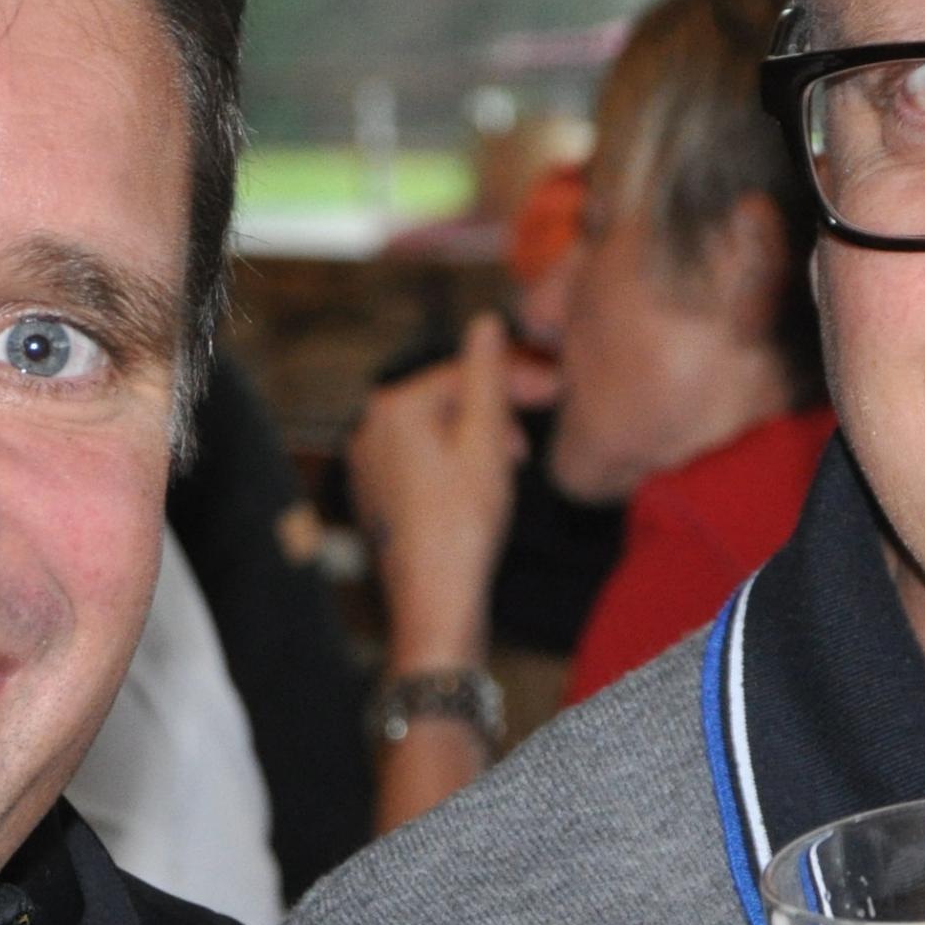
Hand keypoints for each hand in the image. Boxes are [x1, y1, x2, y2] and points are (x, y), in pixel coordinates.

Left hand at [349, 313, 525, 673]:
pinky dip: (455, 464)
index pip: (463, 372)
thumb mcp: (487, 441)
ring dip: (477, 439)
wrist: (434, 600)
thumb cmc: (462, 525)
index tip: (554, 392)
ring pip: (436, 431)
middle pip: (447, 400)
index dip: (514, 380)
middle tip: (530, 442)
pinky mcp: (378, 494)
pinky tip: (480, 490)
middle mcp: (370, 429)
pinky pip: (422, 461)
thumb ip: (487, 377)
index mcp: (394, 407)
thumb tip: (487, 325)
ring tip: (509, 468)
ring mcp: (369, 464)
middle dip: (494, 413)